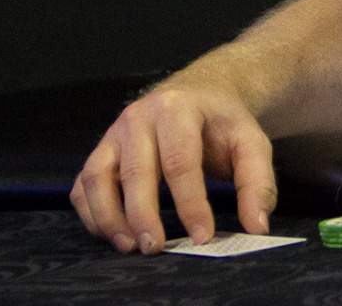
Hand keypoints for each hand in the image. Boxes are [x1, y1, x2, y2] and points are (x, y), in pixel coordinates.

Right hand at [70, 81, 277, 253]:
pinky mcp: (100, 152)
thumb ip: (257, 183)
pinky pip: (84, 185)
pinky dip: (92, 213)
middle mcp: (139, 118)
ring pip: (98, 177)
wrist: (198, 93)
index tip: (203, 237)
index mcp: (178, 110)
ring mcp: (114, 134)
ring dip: (109, 217)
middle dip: (143, 215)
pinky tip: (114, 234)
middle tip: (156, 248)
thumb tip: (257, 226)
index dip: (190, 203)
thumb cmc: (221, 123)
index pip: (181, 162)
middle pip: (135, 171)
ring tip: (130, 246)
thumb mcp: (251, 142)